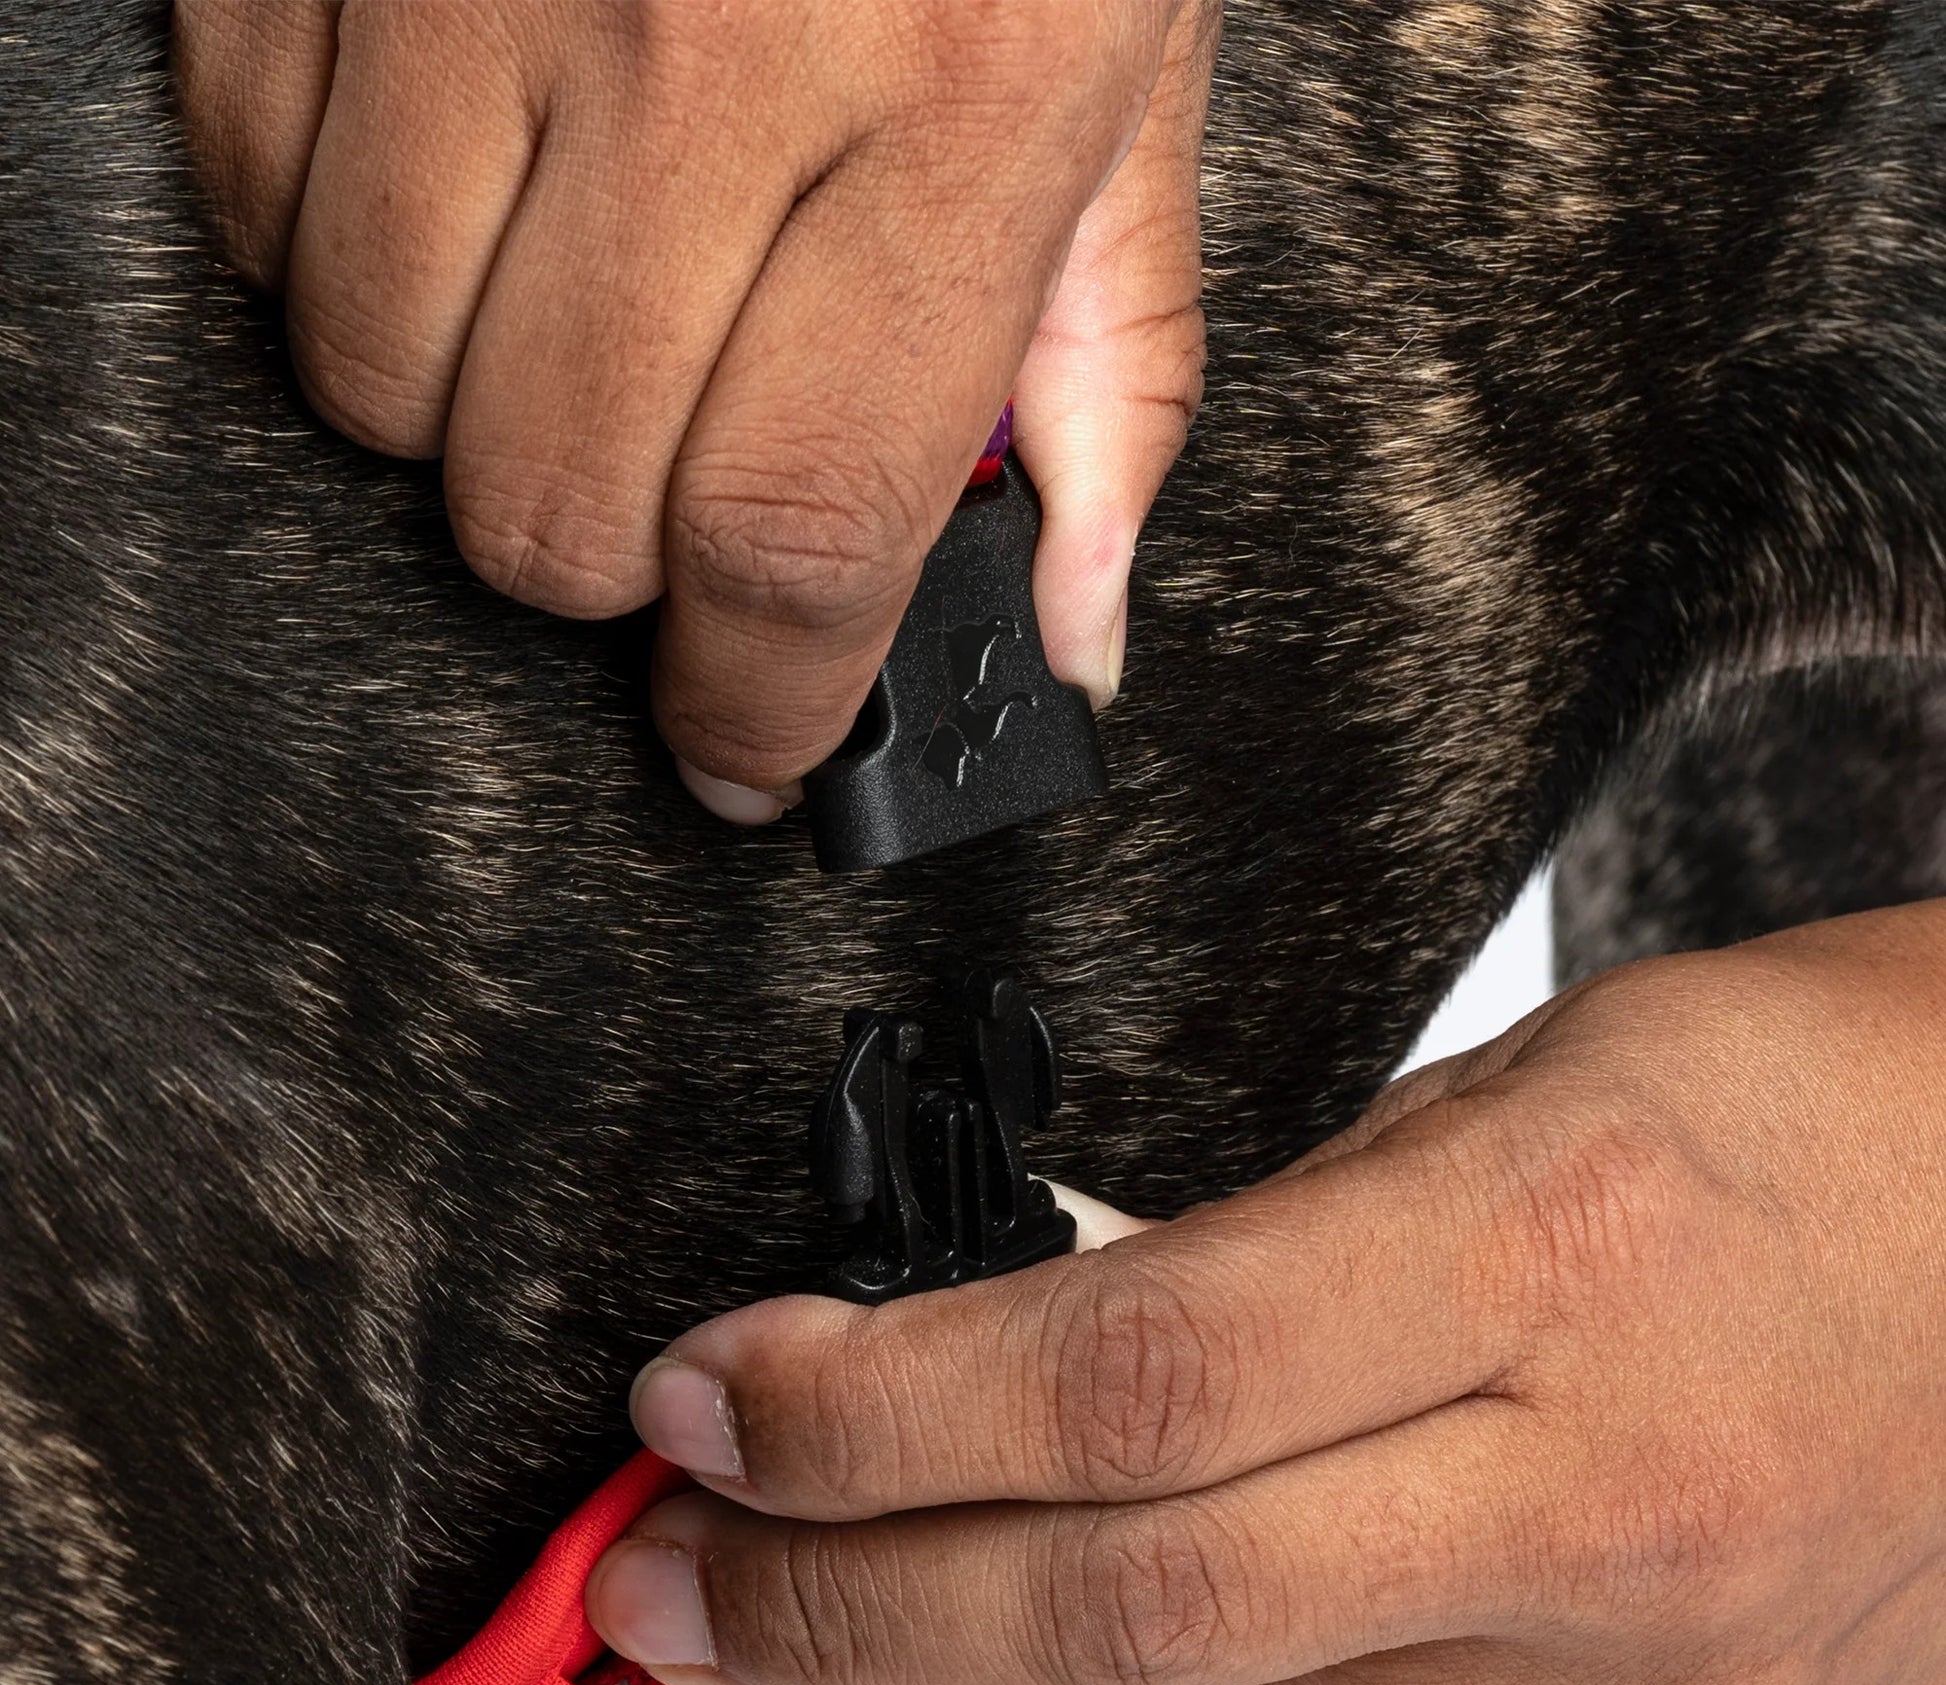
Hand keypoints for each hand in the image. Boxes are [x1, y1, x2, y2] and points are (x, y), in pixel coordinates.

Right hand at [172, 0, 1212, 814]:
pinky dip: (363, 260)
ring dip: (488, 414)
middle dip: (629, 562)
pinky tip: (476, 172)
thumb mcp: (1139, 69)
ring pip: (388, 398)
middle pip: (561, 515)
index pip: (798, 538)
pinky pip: (271, 215)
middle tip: (694, 468)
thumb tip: (1074, 618)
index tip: (753, 751)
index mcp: (950, 111)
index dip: (762, 704)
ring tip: (590, 290)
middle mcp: (701, 51)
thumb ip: (1109, 366)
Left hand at [585, 902, 1945, 1684]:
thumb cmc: (1796, 1115)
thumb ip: (1267, 1260)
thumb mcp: (1510, 1102)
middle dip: (837, 1625)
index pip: (1130, 1380)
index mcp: (1551, 1261)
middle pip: (1129, 1614)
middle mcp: (1591, 1509)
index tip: (706, 1404)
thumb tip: (1007, 1366)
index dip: (875, 1413)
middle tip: (642, 1609)